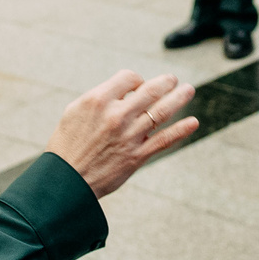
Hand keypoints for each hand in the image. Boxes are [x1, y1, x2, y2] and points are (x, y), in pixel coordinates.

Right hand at [47, 70, 198, 197]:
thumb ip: (100, 98)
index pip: (128, 78)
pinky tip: (193, 122)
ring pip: (161, 112)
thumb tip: (124, 93)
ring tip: (188, 90)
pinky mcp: (136, 156)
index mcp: (98, 100)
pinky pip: (164, 140)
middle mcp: (116, 116)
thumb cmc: (67, 145)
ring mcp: (129, 136)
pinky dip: (181, 130)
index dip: (136, 79)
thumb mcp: (75, 112)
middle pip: (150, 91)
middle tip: (173, 80)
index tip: (138, 86)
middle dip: (166, 82)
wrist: (65, 181)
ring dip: (179, 98)